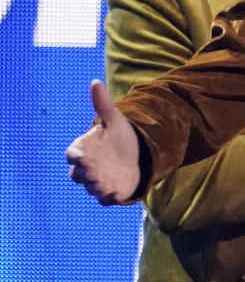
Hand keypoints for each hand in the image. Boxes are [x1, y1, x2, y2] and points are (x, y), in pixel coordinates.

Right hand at [65, 80, 140, 204]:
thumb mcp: (113, 119)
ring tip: (105, 182)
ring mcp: (97, 182)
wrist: (136, 154)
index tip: (80, 156)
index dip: (75, 156)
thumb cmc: (119, 136)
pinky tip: (117, 194)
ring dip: (97, 186)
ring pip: (91, 187)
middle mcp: (86, 168)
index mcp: (83, 150)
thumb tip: (95, 81)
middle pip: (78, 175)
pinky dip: (109, 198)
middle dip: (85, 173)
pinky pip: (105, 199)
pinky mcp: (110, 193)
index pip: (72, 155)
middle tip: (95, 171)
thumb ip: (103, 104)